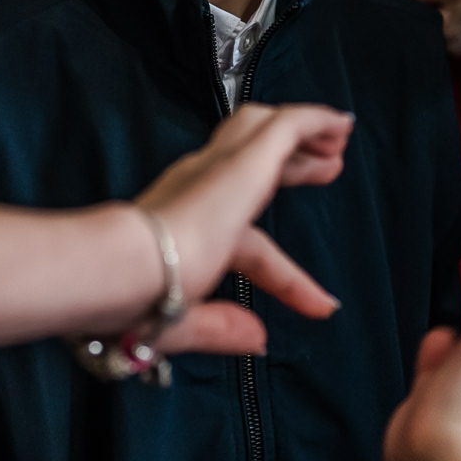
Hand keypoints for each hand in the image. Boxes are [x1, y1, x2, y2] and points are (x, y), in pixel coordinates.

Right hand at [132, 103, 351, 355]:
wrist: (120, 270)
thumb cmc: (133, 298)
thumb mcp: (182, 323)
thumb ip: (220, 329)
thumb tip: (257, 339)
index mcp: (181, 226)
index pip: (246, 245)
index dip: (287, 278)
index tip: (320, 303)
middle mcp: (196, 188)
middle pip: (251, 161)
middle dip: (291, 161)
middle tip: (327, 164)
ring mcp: (218, 170)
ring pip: (261, 128)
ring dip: (302, 130)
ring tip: (338, 136)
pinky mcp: (242, 162)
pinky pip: (285, 128)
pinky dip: (313, 121)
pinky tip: (339, 124)